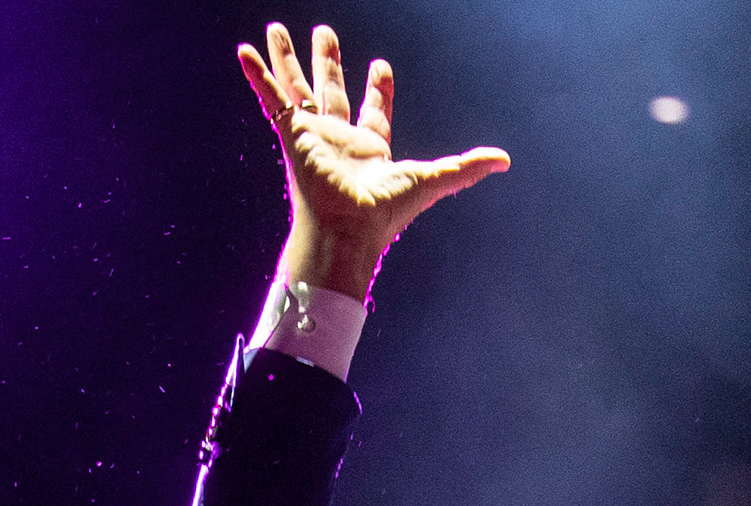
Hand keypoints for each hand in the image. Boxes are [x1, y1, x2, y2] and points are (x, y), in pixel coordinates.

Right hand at [238, 23, 509, 301]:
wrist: (345, 232)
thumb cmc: (384, 213)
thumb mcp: (433, 181)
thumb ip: (465, 167)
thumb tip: (505, 160)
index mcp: (370, 147)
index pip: (374, 111)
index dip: (379, 89)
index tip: (382, 66)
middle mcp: (339, 138)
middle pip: (331, 90)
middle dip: (329, 62)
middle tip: (324, 33)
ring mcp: (313, 135)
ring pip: (297, 87)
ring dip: (288, 59)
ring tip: (278, 29)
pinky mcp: (292, 134)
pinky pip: (270, 98)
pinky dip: (257, 76)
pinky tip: (244, 51)